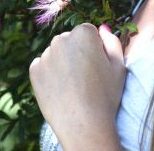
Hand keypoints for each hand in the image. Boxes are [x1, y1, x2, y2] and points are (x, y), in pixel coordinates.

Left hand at [29, 23, 125, 150]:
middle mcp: (61, 39)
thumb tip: (102, 29)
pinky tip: (61, 89)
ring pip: (56, 53)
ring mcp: (46, 54)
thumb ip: (112, 42)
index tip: (97, 66)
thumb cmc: (105, 96)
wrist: (83, 125)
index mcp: (83, 34)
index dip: (94, 48)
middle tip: (85, 78)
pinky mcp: (34, 70)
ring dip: (62, 63)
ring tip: (73, 86)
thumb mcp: (119, 67)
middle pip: (70, 40)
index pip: (88, 32)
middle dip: (76, 52)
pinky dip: (50, 74)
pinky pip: (43, 66)